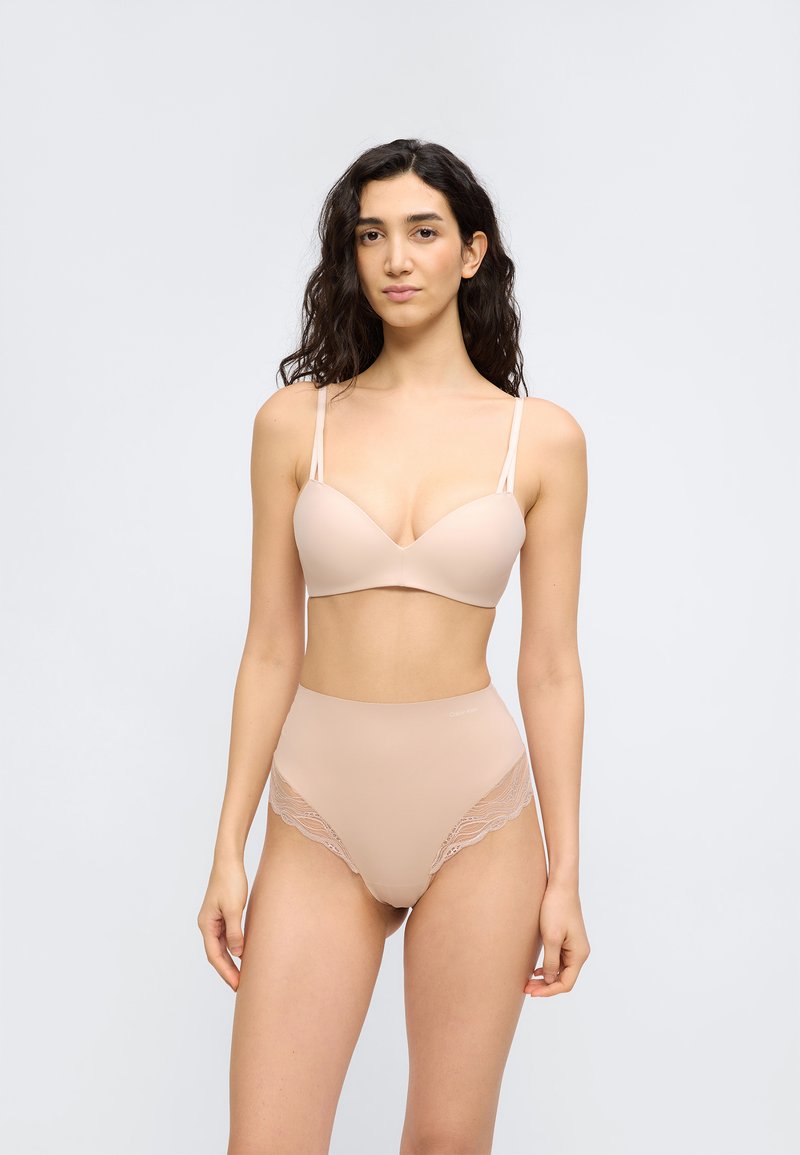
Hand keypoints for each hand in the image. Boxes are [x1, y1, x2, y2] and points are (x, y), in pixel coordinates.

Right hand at [197, 857, 248, 991]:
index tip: (237, 985)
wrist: (229, 860)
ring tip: (242, 976)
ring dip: (230, 961)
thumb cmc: (230, 881)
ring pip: (221, 947)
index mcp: (206, 924)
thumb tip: (238, 954)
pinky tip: (243, 954)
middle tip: (240, 987)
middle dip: (227, 971)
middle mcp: (207, 924)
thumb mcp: (234, 908)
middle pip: (216, 954)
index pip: (214, 955)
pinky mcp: (222, 914)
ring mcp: (214, 920)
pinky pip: (226, 937)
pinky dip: (233, 948)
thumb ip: (235, 932)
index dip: (225, 972)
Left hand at [524, 879, 589, 997]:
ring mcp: (574, 946)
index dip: (549, 991)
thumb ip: (550, 962)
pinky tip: (536, 970)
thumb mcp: (551, 937)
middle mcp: (579, 953)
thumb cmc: (556, 908)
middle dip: (545, 986)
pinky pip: (558, 960)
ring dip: (545, 977)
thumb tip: (549, 980)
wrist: (560, 886)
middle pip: (563, 978)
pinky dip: (548, 967)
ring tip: (528, 981)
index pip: (566, 983)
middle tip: (526, 988)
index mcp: (579, 954)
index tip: (532, 992)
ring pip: (560, 970)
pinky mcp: (567, 939)